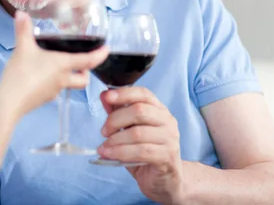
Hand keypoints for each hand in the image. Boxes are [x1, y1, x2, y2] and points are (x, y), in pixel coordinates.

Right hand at [0, 11, 108, 118]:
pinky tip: (40, 78)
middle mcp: (63, 79)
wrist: (10, 102)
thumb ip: (22, 29)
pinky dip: (52, 84)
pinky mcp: (44, 99)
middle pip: (83, 79)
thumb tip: (20, 13)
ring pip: (69, 86)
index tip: (107, 49)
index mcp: (63, 65)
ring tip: (57, 68)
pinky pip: (54, 91)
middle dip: (85, 72)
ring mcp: (54, 91)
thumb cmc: (21, 74)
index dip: (100, 54)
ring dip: (69, 78)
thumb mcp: (22, 48)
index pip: (88, 60)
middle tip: (81, 63)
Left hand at [98, 87, 183, 204]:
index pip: (143, 94)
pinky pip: (140, 151)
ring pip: (138, 133)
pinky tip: (108, 154)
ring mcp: (170, 139)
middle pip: (139, 111)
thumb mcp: (130, 130)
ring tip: (103, 147)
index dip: (124, 93)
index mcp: (159, 110)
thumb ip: (118, 112)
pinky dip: (120, 152)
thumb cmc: (146, 152)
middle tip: (103, 131)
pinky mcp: (167, 157)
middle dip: (115, 119)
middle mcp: (168, 121)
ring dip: (115, 140)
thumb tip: (104, 96)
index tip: (106, 97)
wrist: (165, 181)